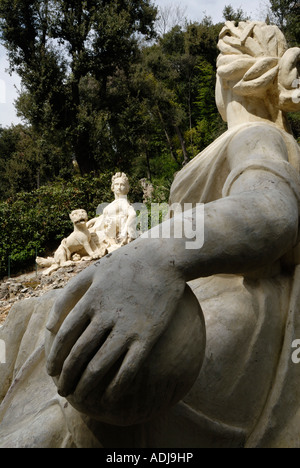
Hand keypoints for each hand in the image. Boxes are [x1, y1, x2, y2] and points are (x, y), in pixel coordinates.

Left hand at [45, 242, 185, 405]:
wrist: (166, 258)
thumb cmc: (128, 263)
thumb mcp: (93, 271)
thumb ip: (68, 294)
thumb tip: (50, 326)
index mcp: (91, 299)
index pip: (65, 336)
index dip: (55, 357)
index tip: (52, 371)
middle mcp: (106, 315)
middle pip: (78, 354)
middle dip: (67, 377)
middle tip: (63, 390)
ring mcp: (128, 327)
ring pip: (100, 365)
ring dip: (86, 385)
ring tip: (81, 397)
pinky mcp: (148, 334)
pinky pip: (130, 368)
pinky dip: (117, 386)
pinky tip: (111, 396)